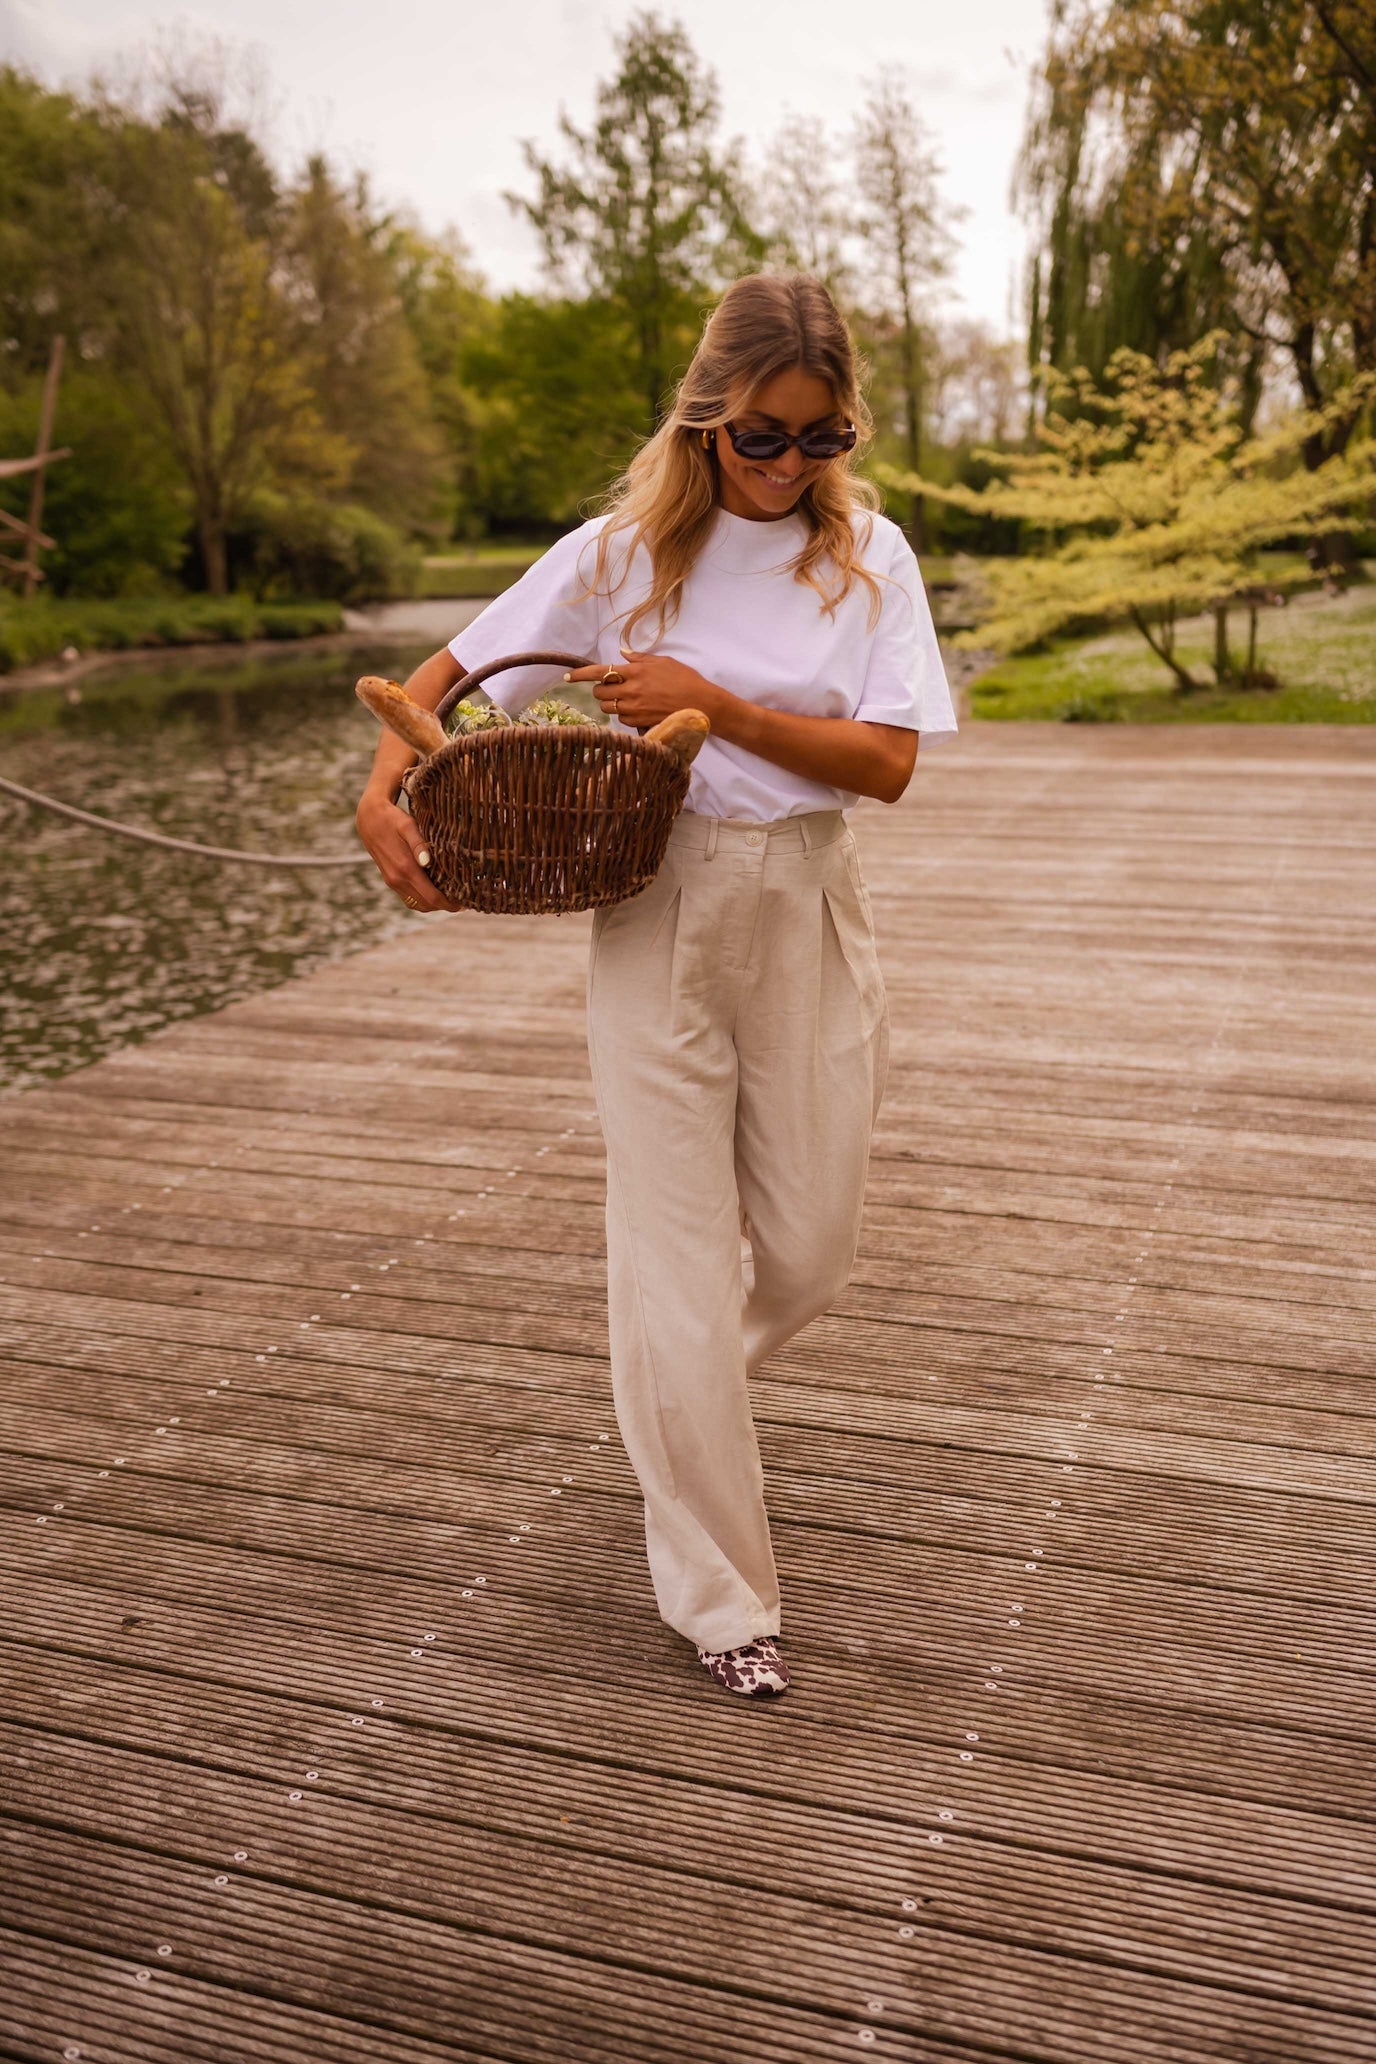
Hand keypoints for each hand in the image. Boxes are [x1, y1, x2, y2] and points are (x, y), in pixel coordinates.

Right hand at [355, 792, 459, 911]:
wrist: (369, 819)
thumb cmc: (393, 819)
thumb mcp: (407, 825)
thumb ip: (418, 844)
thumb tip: (427, 862)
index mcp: (405, 868)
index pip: (431, 896)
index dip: (449, 904)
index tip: (464, 903)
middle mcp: (397, 879)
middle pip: (426, 904)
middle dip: (445, 906)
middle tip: (462, 901)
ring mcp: (392, 882)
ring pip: (417, 904)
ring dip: (434, 905)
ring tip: (451, 898)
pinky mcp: (390, 880)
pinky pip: (409, 899)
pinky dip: (423, 900)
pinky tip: (434, 891)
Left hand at [564, 648, 720, 730]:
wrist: (702, 705)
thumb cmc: (686, 680)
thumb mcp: (664, 662)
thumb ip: (640, 658)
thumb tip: (623, 653)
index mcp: (635, 672)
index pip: (600, 672)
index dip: (580, 675)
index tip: (568, 676)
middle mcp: (632, 691)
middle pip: (600, 694)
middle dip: (601, 691)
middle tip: (610, 689)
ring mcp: (635, 709)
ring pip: (609, 709)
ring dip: (612, 704)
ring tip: (626, 699)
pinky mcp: (641, 723)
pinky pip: (622, 720)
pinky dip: (624, 715)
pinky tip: (637, 710)